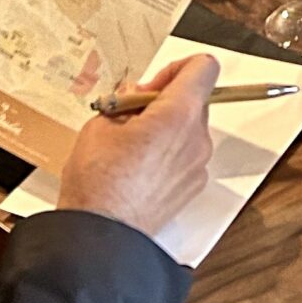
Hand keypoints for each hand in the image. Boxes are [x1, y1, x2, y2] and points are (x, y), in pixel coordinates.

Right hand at [58, 53, 218, 238]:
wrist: (102, 235)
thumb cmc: (99, 183)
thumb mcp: (100, 123)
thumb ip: (125, 101)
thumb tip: (135, 97)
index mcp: (179, 114)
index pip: (203, 67)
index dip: (177, 67)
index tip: (154, 83)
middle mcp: (197, 138)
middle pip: (195, 99)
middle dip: (166, 99)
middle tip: (132, 112)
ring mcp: (197, 165)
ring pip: (190, 129)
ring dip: (166, 126)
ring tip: (129, 143)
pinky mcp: (191, 187)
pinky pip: (186, 155)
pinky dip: (168, 152)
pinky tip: (137, 165)